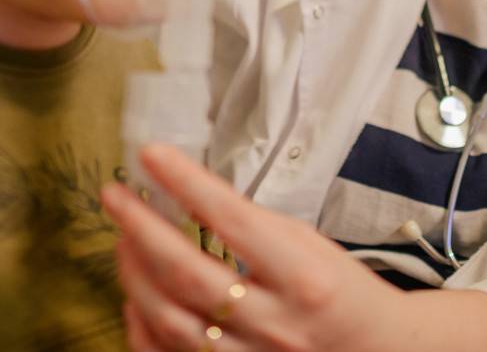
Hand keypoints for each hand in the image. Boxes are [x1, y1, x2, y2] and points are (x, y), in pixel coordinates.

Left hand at [100, 143, 408, 351]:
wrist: (372, 350)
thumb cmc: (338, 289)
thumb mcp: (310, 242)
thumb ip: (253, 224)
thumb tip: (188, 193)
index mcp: (305, 276)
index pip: (234, 220)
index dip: (187, 183)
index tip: (151, 154)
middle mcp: (277, 323)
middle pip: (189, 274)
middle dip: (141, 229)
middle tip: (114, 196)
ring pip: (171, 319)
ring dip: (135, 273)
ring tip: (123, 238)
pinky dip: (141, 325)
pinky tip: (134, 294)